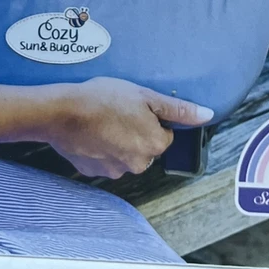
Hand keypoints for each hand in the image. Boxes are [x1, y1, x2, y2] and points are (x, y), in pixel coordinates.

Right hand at [47, 77, 213, 178]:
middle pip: (145, 147)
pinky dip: (101, 148)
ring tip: (103, 120)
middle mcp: (138, 164)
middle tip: (118, 111)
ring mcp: (115, 171)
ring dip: (118, 141)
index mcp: (154, 145)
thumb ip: (177, 109)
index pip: (165, 134)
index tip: (136, 107)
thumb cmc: (103, 99)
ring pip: (125, 154)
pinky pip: (105, 160)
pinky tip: (91, 132)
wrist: (61, 112)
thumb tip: (206, 114)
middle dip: (136, 131)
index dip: (152, 119)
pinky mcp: (94, 172)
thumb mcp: (144, 95)